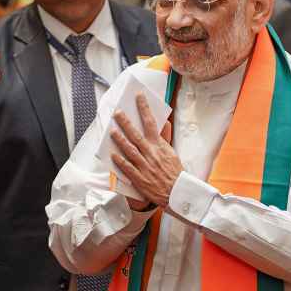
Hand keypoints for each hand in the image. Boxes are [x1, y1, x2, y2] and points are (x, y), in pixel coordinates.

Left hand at [110, 93, 181, 207]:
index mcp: (160, 146)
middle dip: (126, 122)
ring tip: (112, 131)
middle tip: (117, 112)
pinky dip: (120, 161)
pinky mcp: (139, 179)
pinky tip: (113, 154)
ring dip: (120, 140)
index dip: (144, 108)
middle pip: (136, 135)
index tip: (138, 97)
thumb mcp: (172, 152)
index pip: (151, 123)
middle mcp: (151, 154)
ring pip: (130, 150)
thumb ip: (165, 138)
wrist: (178, 193)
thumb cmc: (175, 172)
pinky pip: (128, 168)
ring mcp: (144, 166)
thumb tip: (164, 123)